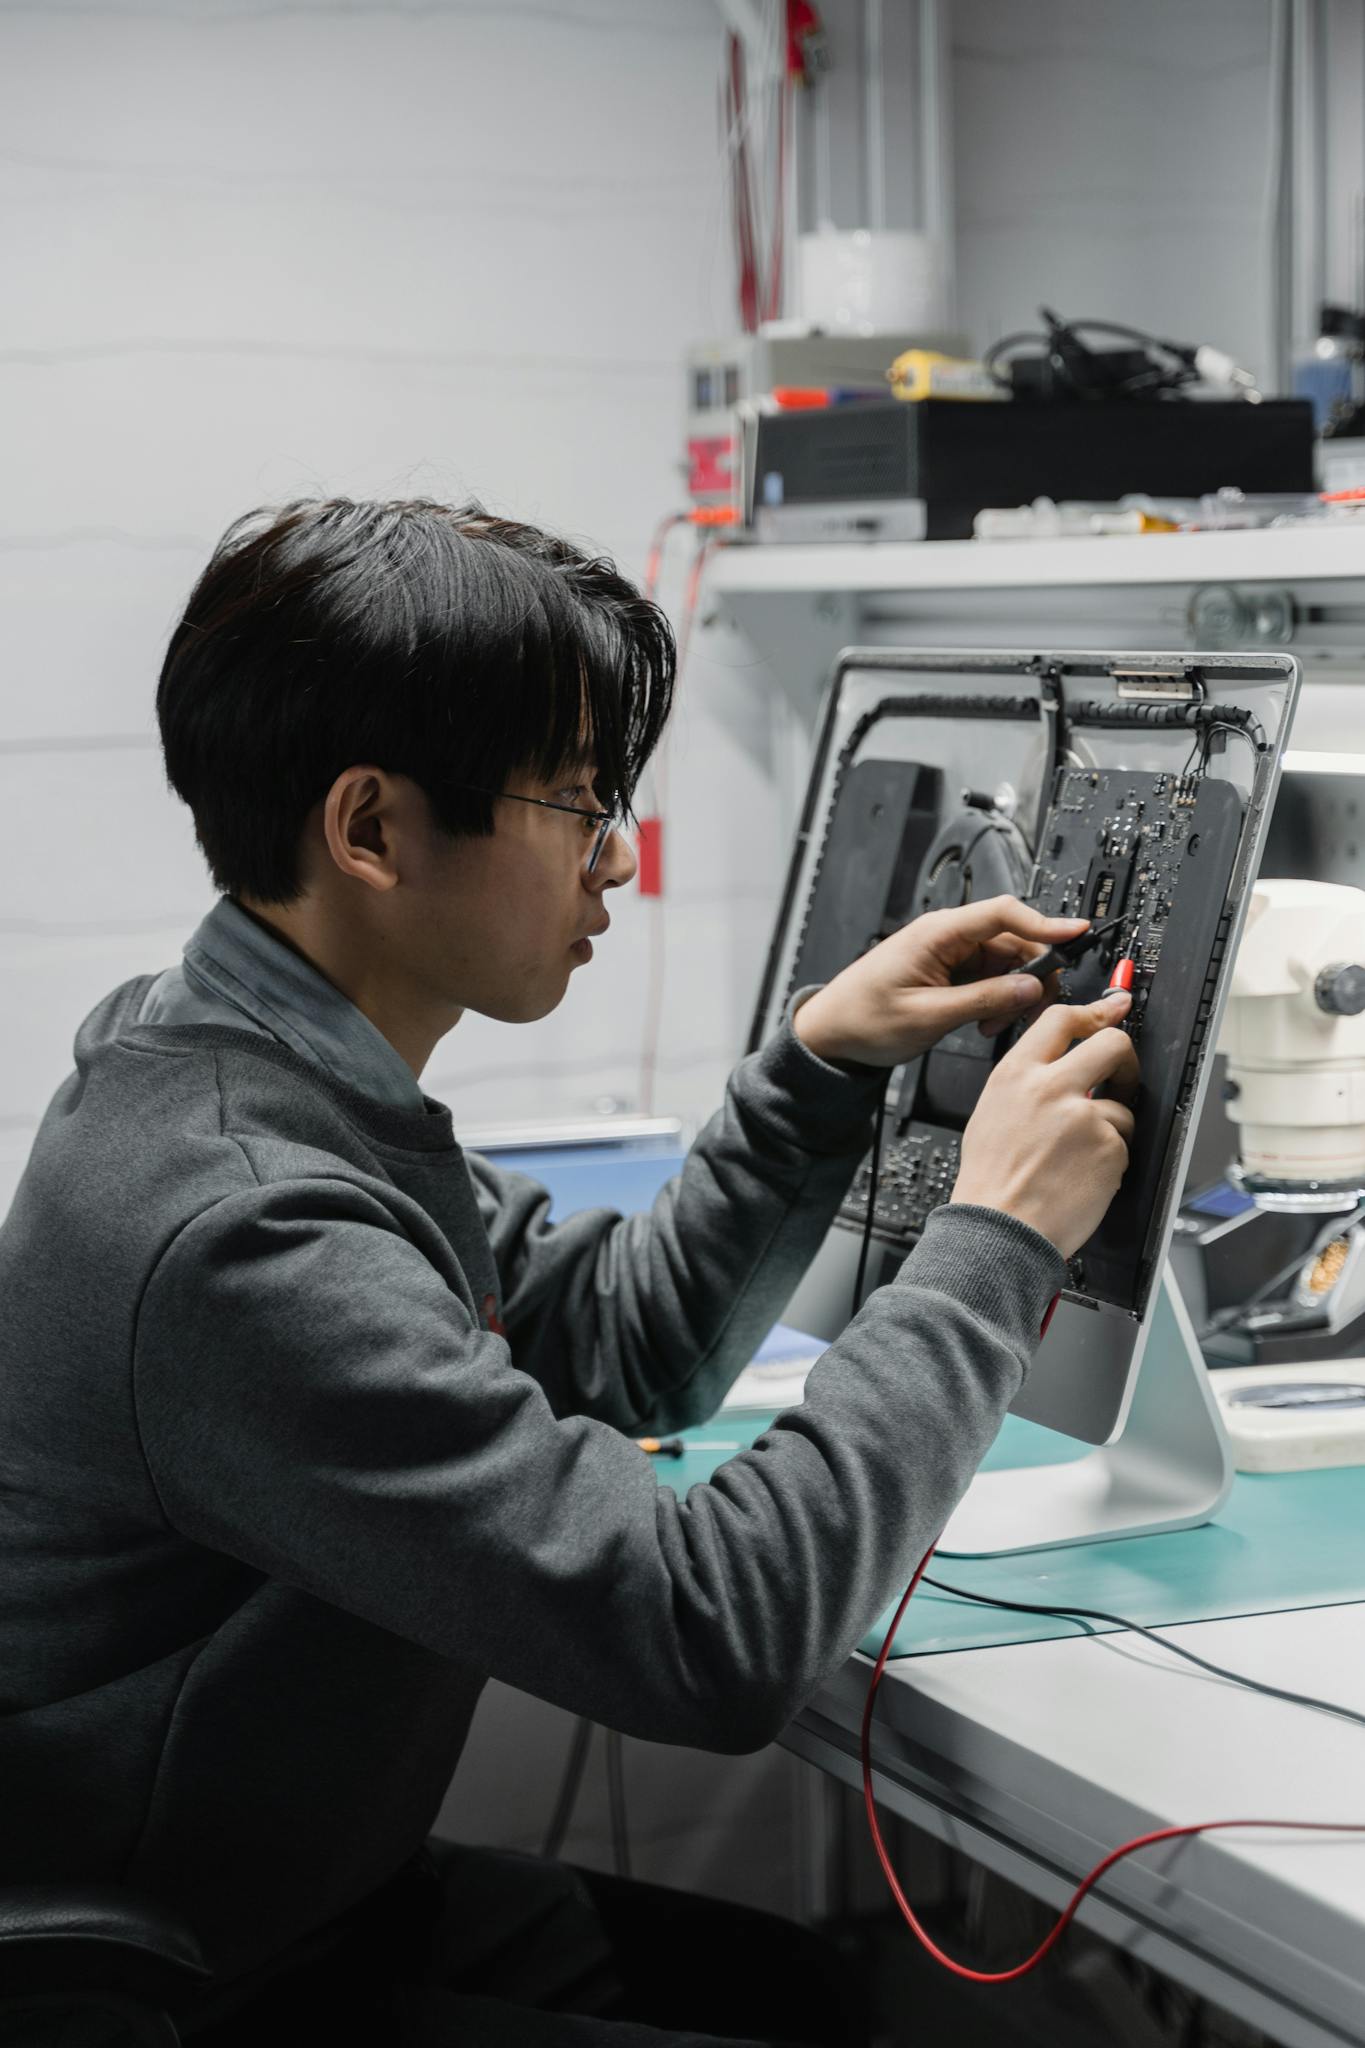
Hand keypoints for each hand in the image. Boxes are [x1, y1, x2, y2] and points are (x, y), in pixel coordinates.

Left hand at [791, 895, 1091, 1068]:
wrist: (831, 1035)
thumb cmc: (864, 1020)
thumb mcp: (929, 1015)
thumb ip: (984, 1000)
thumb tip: (1030, 988)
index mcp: (937, 933)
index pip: (1004, 913)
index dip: (1045, 923)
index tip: (1077, 934)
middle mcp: (946, 937)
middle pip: (1013, 940)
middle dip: (1032, 975)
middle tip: (1034, 1010)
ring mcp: (948, 954)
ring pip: (1005, 963)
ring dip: (1012, 994)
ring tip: (995, 1026)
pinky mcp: (949, 972)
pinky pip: (989, 979)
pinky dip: (997, 1001)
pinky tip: (985, 1023)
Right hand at [951, 991, 1139, 1258]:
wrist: (999, 1229)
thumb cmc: (991, 1182)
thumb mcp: (992, 1113)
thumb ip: (1027, 1082)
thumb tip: (1060, 1066)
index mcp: (1015, 1075)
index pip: (1061, 1019)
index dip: (1093, 1013)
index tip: (1111, 1011)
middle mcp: (1050, 1087)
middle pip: (1111, 1043)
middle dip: (1125, 1059)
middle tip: (1122, 1077)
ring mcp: (1083, 1117)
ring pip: (1121, 1107)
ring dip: (1112, 1128)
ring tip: (1079, 1156)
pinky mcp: (1108, 1147)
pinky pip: (1122, 1144)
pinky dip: (1110, 1160)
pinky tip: (1082, 1175)